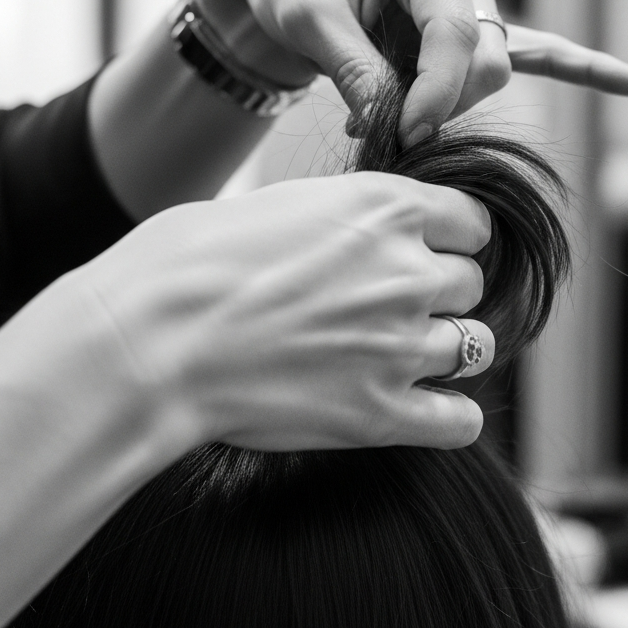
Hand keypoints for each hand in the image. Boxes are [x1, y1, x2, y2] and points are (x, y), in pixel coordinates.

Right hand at [82, 172, 492, 451]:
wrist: (153, 337)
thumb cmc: (191, 262)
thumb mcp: (280, 205)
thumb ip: (343, 219)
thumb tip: (357, 235)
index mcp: (386, 209)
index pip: (473, 223)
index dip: (450, 238)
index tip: (426, 251)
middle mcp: (409, 274)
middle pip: (472, 283)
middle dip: (438, 292)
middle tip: (386, 305)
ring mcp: (401, 346)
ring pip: (474, 346)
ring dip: (443, 348)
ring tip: (393, 353)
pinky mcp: (381, 415)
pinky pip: (460, 422)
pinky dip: (448, 417)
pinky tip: (418, 408)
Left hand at [195, 0, 627, 146]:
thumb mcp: (307, 21)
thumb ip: (357, 70)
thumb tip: (402, 123)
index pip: (457, 29)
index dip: (436, 91)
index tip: (402, 132)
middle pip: (486, 57)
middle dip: (441, 103)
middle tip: (381, 126)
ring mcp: (476, 2)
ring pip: (495, 74)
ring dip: (448, 109)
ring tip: (386, 119)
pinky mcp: (476, 34)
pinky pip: (543, 52)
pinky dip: (585, 68)